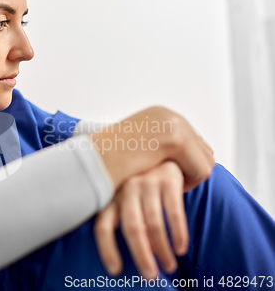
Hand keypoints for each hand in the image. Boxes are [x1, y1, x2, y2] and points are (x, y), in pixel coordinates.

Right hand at [89, 106, 214, 189]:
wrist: (93, 161)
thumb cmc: (107, 161)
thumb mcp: (136, 148)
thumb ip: (157, 148)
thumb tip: (175, 161)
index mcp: (159, 115)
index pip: (192, 142)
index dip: (184, 164)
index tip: (168, 176)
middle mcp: (169, 115)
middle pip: (203, 150)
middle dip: (190, 170)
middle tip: (169, 183)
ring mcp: (174, 125)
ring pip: (204, 162)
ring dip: (188, 177)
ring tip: (164, 184)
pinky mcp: (177, 140)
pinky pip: (201, 170)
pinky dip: (188, 183)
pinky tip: (164, 183)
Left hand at [94, 161, 187, 279]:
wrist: (161, 149)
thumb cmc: (140, 183)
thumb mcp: (125, 198)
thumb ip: (124, 220)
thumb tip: (131, 255)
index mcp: (111, 196)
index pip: (102, 226)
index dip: (107, 249)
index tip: (115, 270)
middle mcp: (126, 188)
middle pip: (132, 228)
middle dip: (142, 255)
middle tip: (150, 275)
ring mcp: (147, 182)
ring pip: (153, 222)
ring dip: (162, 249)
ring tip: (169, 266)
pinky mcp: (168, 178)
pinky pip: (174, 210)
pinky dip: (178, 232)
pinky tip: (181, 247)